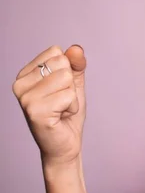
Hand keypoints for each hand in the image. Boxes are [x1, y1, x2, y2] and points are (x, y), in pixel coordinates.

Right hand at [12, 45, 86, 168]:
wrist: (65, 145)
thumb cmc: (67, 114)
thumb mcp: (74, 84)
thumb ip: (76, 64)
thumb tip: (76, 48)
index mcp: (25, 74)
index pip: (57, 52)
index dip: (68, 71)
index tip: (60, 90)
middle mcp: (19, 84)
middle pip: (62, 63)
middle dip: (71, 84)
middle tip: (61, 102)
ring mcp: (25, 98)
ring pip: (66, 78)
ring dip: (72, 96)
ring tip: (61, 109)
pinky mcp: (35, 111)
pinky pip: (69, 95)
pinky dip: (72, 107)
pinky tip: (61, 117)